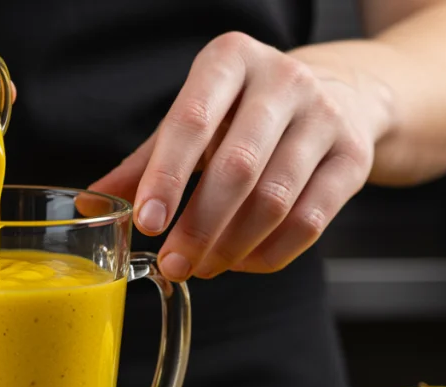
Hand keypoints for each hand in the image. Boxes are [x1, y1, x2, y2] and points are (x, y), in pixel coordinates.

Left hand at [90, 32, 388, 280]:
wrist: (338, 93)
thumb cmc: (245, 111)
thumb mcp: (195, 118)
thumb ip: (145, 161)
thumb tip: (92, 202)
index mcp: (230, 59)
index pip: (192, 120)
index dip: (167, 177)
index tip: (147, 223)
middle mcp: (283, 79)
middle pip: (238, 168)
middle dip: (199, 226)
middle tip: (173, 265)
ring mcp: (325, 117)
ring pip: (275, 200)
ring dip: (232, 246)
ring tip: (202, 267)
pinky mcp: (353, 157)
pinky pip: (310, 221)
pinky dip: (270, 253)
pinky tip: (242, 262)